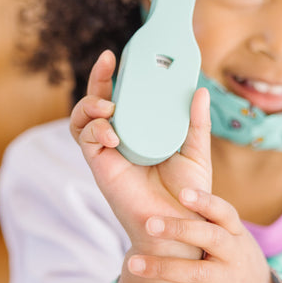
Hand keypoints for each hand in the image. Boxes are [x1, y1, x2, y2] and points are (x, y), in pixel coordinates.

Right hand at [70, 49, 211, 255]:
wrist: (182, 227)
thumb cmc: (189, 193)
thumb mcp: (196, 151)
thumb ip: (196, 122)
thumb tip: (199, 89)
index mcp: (141, 132)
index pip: (122, 98)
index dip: (115, 76)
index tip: (117, 55)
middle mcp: (120, 140)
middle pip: (96, 103)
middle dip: (96, 80)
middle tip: (108, 62)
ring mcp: (108, 153)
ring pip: (82, 120)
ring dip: (90, 105)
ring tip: (109, 106)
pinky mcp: (101, 168)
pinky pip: (86, 141)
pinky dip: (94, 130)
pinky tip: (112, 133)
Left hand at [127, 188, 280, 282]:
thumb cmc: (233, 261)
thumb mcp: (231, 238)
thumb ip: (207, 219)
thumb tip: (173, 182)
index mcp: (235, 233)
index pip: (224, 212)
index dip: (205, 201)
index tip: (182, 192)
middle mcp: (234, 255)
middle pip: (211, 237)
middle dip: (180, 229)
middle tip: (149, 224)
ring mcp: (228, 282)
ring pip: (196, 273)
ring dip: (163, 268)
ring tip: (133, 263)